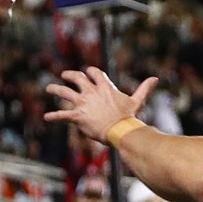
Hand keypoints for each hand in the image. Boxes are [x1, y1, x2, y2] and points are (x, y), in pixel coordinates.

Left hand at [44, 67, 159, 142]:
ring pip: (64, 92)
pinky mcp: (77, 116)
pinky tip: (46, 117)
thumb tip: (156, 78)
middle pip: (77, 78)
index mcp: (105, 87)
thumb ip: (144, 88)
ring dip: (55, 89)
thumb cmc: (128, 117)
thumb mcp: (136, 101)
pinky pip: (62, 115)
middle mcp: (91, 92)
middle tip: (64, 75)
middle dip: (70, 75)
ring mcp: (83, 103)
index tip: (88, 72)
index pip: (94, 73)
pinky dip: (53, 116)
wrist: (120, 130)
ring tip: (49, 88)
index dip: (90, 71)